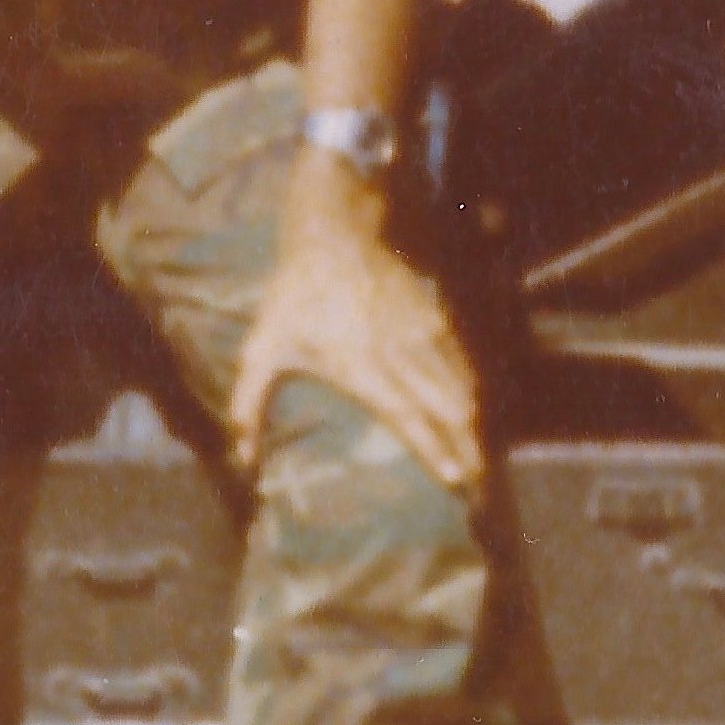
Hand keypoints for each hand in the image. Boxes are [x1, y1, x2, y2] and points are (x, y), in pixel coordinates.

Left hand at [229, 219, 484, 494]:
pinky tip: (474, 413)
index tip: (456, 479)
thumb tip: (241, 460)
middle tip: (481, 490)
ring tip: (483, 463)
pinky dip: (471, 391)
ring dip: (474, 426)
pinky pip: (462, 362)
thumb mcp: (262, 348)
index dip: (434, 449)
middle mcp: (400, 354)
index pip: (407, 416)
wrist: (333, 234)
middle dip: (468, 450)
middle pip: (447, 409)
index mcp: (362, 366)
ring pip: (461, 387)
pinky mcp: (434, 317)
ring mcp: (422, 333)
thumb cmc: (293, 297)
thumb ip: (249, 406)